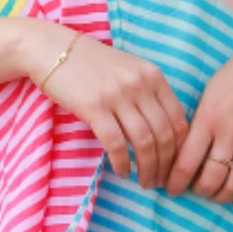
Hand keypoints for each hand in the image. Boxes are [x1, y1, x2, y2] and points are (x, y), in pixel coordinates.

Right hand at [21, 22, 188, 187]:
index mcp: (153, 76)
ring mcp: (117, 95)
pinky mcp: (94, 107)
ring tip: (145, 182)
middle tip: (162, 182)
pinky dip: (123, 162)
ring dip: (148, 168)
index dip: (181, 149)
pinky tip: (122, 172)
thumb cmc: (90, 63)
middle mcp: (140, 84)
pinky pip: (116, 143)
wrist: (51, 49)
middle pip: (164, 135)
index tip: (175, 167)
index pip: (178, 119)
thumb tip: (164, 132)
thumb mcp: (128, 70)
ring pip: (144, 142)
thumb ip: (147, 93)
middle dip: (167, 165)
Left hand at [165, 15, 232, 209]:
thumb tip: (184, 151)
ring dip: (221, 197)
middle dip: (198, 191)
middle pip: (209, 179)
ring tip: (216, 196)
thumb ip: (199, 121)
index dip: (175, 183)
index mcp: (208, 118)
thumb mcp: (210, 91)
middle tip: (194, 191)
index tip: (170, 189)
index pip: (185, 162)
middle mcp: (230, 132)